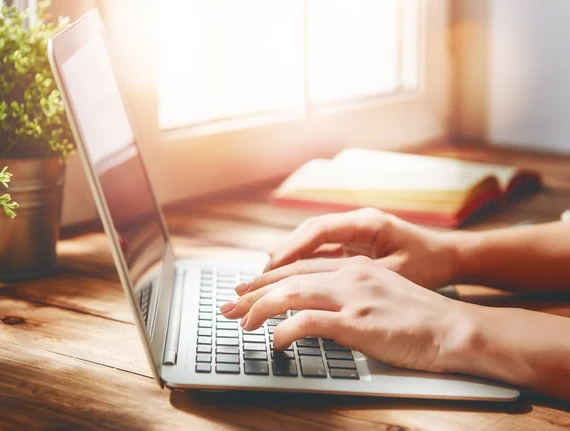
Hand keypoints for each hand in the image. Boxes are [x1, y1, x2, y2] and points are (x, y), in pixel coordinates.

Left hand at [222, 256, 468, 371]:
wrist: (453, 329)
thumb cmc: (419, 317)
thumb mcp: (382, 293)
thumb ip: (351, 292)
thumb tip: (321, 304)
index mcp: (354, 267)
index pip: (299, 268)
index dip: (268, 278)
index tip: (246, 289)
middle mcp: (349, 275)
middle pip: (288, 277)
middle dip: (253, 291)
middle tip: (228, 305)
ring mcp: (352, 297)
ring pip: (291, 294)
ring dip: (260, 309)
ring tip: (242, 323)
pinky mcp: (357, 322)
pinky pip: (308, 322)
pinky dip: (286, 331)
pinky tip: (276, 342)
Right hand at [265, 208, 459, 289]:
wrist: (449, 256)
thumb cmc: (428, 264)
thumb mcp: (398, 273)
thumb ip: (363, 275)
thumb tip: (325, 286)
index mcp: (367, 223)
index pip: (320, 230)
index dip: (293, 248)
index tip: (272, 266)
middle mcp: (356, 221)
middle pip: (309, 231)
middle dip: (283, 253)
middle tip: (259, 276)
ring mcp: (354, 230)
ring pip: (312, 238)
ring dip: (290, 256)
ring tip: (267, 277)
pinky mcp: (354, 242)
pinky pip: (321, 248)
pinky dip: (303, 260)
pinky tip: (289, 277)